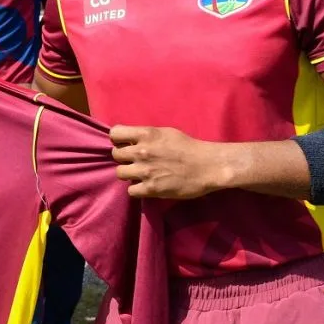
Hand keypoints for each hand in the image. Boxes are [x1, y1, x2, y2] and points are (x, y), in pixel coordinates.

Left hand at [111, 125, 226, 198]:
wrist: (208, 166)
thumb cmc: (189, 147)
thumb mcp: (166, 133)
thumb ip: (147, 136)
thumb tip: (131, 140)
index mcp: (146, 134)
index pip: (115, 133)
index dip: (117, 140)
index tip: (124, 144)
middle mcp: (142, 151)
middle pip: (115, 155)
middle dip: (123, 158)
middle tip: (134, 161)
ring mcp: (145, 171)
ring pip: (120, 173)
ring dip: (129, 174)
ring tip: (140, 174)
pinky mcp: (151, 188)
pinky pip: (130, 191)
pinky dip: (137, 189)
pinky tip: (146, 186)